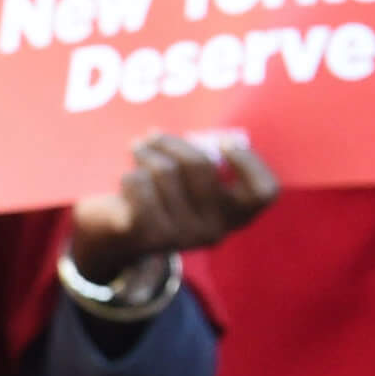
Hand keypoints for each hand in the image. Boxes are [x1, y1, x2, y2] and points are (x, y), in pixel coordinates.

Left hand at [69, 133, 278, 283]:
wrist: (111, 238)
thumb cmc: (157, 198)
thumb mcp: (187, 184)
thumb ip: (203, 163)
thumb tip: (201, 138)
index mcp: (232, 218)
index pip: (263, 193)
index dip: (249, 162)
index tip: (224, 144)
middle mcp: (212, 231)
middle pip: (201, 166)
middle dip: (173, 143)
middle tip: (153, 136)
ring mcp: (179, 236)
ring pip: (164, 171)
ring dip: (145, 154)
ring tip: (137, 153)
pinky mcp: (145, 234)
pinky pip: (138, 182)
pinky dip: (128, 174)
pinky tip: (126, 182)